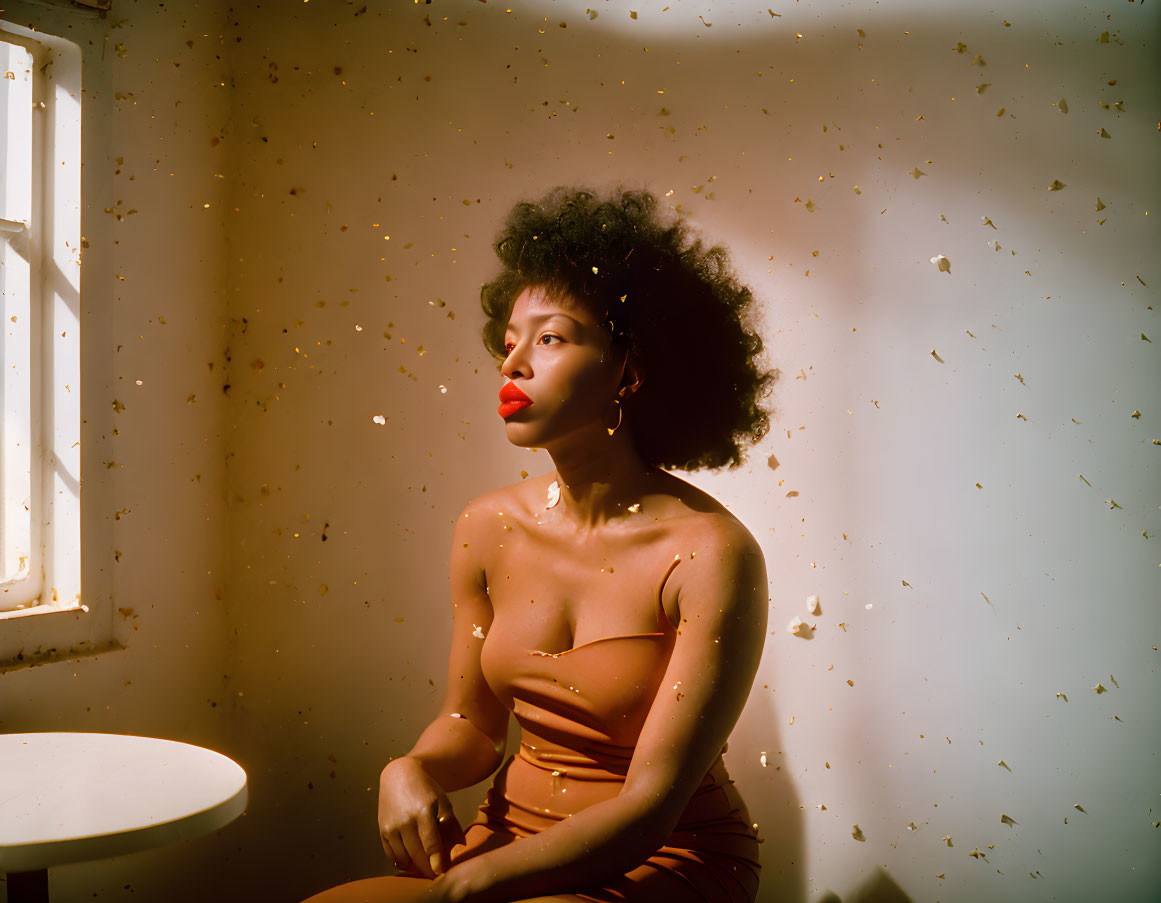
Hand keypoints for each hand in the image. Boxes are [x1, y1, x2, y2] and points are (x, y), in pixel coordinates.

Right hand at [378, 757, 466, 879]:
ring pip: (403, 859)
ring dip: (415, 867)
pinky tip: (411, 860)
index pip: (431, 844)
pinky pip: (392, 855)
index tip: (442, 872)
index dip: (437, 862)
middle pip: (417, 855)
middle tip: (436, 874)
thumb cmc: (425, 789)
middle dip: (428, 868)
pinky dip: (402, 861)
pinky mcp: (382, 831)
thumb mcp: (442, 801)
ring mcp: (391, 826)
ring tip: (425, 866)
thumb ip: (451, 824)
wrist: (399, 776)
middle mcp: (405, 820)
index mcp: (423, 811)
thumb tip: (460, 847)